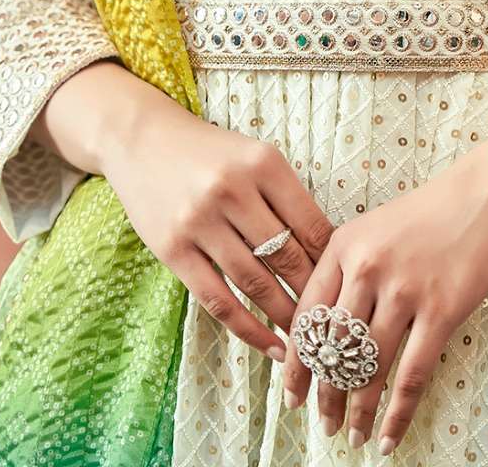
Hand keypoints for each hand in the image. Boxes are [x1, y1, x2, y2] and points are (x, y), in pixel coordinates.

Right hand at [100, 94, 335, 362]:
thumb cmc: (210, 153)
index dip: (331, 261)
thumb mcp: (254, 156)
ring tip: (307, 340)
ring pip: (255, 283)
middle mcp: (233, 190)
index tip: (344, 285)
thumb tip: (325, 252)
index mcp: (263, 163)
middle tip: (331, 321)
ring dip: (285, 316)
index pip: (310, 223)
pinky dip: (248, 329)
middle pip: (286, 256)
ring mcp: (200, 221)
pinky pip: (218, 300)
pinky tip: (270, 345)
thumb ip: (285, 197)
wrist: (143, 140)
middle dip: (312, 293)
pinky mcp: (173, 250)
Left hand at [280, 133, 487, 454]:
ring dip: (358, 410)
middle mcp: (367, 267)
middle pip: (334, 348)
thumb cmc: (433, 209)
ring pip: (369, 367)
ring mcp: (405, 290)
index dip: (297, 364)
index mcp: (344, 245)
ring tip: (352, 436)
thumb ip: (348, 268)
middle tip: (324, 425)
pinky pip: (412, 375)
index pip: (307, 317)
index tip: (292, 395)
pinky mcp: (442, 309)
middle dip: (325, 395)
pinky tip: (389, 436)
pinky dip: (397, 413)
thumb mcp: (376, 226)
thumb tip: (327, 330)